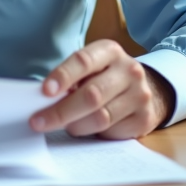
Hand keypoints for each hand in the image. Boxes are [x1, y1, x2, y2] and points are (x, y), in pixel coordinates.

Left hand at [29, 40, 173, 139]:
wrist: (146, 90)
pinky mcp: (144, 118)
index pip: (83, 61)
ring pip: (101, 117)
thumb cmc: (105, 77)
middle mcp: (129, 70)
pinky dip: (95, 134)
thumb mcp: (91, 68)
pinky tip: (90, 129)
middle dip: (61, 111)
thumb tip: (44, 99)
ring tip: (66, 125)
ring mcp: (140, 95)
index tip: (45, 91)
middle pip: (91, 94)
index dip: (63, 76)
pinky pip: (112, 132)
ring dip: (76, 125)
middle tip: (39, 122)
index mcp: (109, 51)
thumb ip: (72, 78)